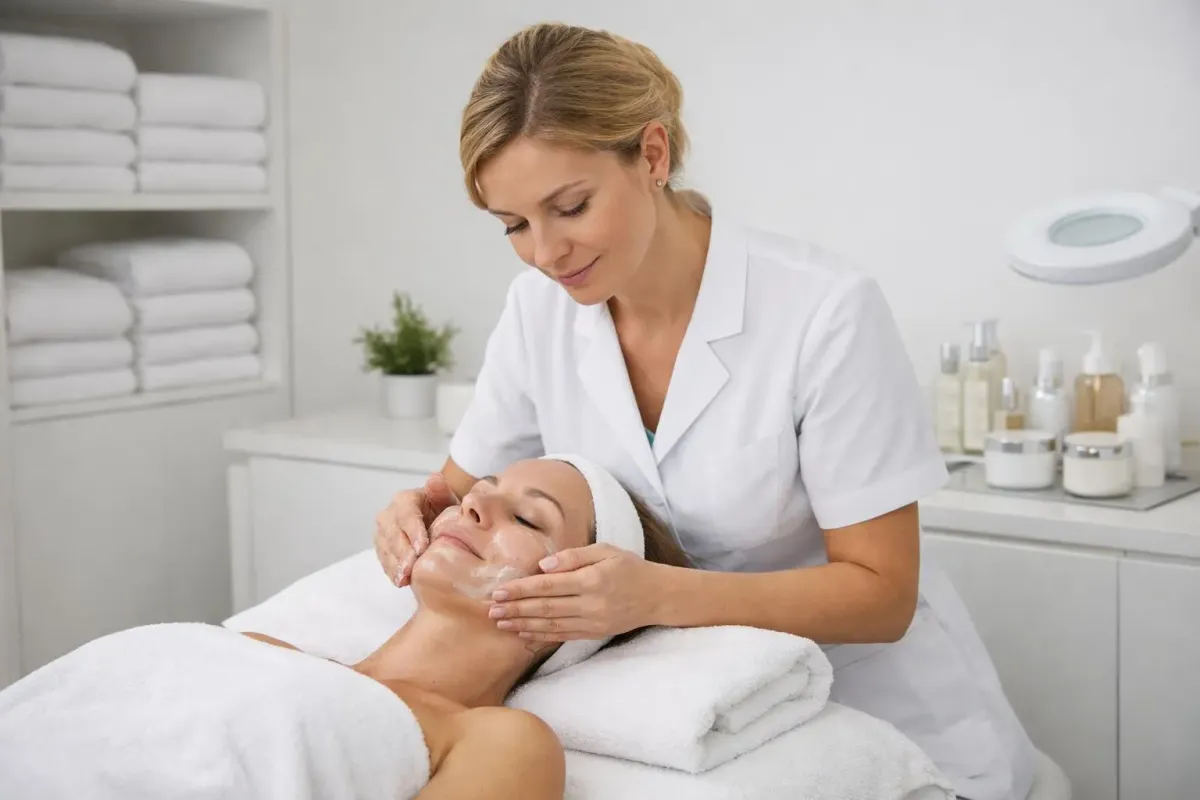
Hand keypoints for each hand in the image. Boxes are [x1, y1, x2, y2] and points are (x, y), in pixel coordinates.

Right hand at [374, 472, 457, 587]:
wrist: (437, 518)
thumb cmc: (443, 508)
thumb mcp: (446, 497)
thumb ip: (441, 490)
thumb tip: (435, 479)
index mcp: (404, 499)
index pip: (407, 516)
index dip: (414, 532)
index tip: (422, 548)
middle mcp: (388, 514)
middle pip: (394, 535)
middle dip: (403, 553)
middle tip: (412, 569)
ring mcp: (382, 532)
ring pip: (386, 549)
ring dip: (395, 565)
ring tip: (404, 579)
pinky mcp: (382, 548)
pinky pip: (384, 560)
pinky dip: (392, 571)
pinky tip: (400, 581)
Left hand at [487, 544, 664, 641]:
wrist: (656, 596)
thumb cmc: (629, 567)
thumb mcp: (605, 551)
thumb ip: (573, 556)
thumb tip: (543, 565)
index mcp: (592, 580)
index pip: (549, 586)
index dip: (521, 590)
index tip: (499, 591)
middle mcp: (591, 604)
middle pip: (545, 608)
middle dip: (515, 610)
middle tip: (490, 611)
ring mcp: (592, 622)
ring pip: (550, 626)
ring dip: (522, 625)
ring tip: (501, 624)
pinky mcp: (593, 633)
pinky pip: (562, 637)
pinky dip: (540, 636)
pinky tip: (523, 634)